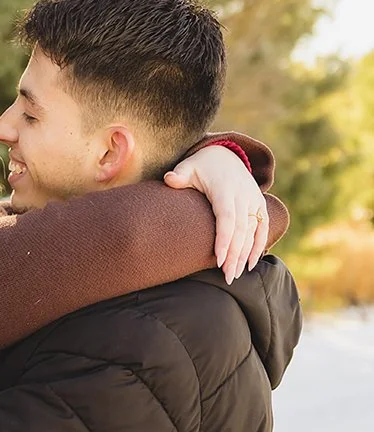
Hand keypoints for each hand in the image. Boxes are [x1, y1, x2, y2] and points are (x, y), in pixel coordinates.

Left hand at [164, 146, 268, 283]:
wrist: (225, 155)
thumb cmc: (201, 166)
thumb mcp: (189, 166)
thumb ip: (180, 174)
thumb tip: (169, 179)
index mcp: (225, 188)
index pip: (227, 217)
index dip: (224, 239)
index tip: (218, 259)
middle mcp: (243, 195)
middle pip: (241, 229)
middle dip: (235, 254)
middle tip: (227, 277)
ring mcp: (253, 200)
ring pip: (253, 231)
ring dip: (245, 254)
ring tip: (235, 275)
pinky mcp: (259, 205)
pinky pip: (262, 227)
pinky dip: (259, 245)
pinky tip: (251, 264)